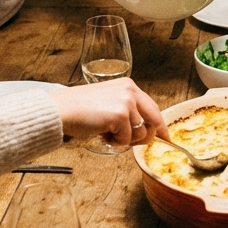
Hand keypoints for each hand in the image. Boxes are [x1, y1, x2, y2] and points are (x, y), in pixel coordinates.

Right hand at [49, 78, 167, 146]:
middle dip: (145, 137)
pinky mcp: (120, 115)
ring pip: (140, 133)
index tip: (166, 137)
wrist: (61, 110)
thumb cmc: (79, 109)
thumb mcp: (108, 102)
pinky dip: (115, 142)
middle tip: (131, 142)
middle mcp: (131, 91)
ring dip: (125, 140)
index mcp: (129, 85)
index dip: (160, 125)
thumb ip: (126, 110)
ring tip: (107, 132)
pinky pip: (127, 139)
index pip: (153, 108)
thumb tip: (142, 129)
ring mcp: (127, 102)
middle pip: (153, 121)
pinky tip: (102, 134)